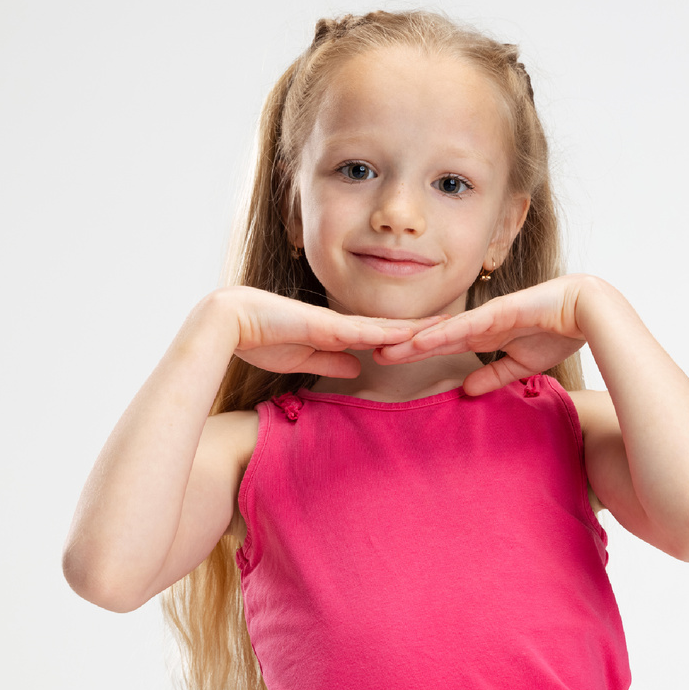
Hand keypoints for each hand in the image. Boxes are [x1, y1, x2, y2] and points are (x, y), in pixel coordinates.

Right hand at [207, 287, 441, 377]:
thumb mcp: (305, 358)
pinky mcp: (323, 326)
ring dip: (415, 328)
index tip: (435, 335)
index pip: (381, 334)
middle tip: (459, 324)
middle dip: (424, 326)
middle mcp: (341, 323)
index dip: (409, 334)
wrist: (229, 321)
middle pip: (391, 325)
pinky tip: (408, 334)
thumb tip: (358, 368)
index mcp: (337, 332)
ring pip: (384, 326)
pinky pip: (361, 331)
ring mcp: (334, 322)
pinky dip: (386, 333)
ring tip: (447, 326)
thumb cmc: (260, 337)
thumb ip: (331, 362)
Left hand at [375, 275, 592, 394]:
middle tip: (370, 352)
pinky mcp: (499, 313)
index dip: (415, 351)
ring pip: (441, 330)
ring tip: (384, 349)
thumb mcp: (521, 364)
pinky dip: (441, 335)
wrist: (589, 310)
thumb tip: (467, 390)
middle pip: (433, 335)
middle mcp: (479, 324)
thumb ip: (493, 376)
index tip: (388, 358)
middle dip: (403, 344)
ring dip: (412, 340)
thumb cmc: (560, 331)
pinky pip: (464, 327)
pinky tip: (419, 342)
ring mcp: (487, 317)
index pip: (442, 344)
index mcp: (484, 335)